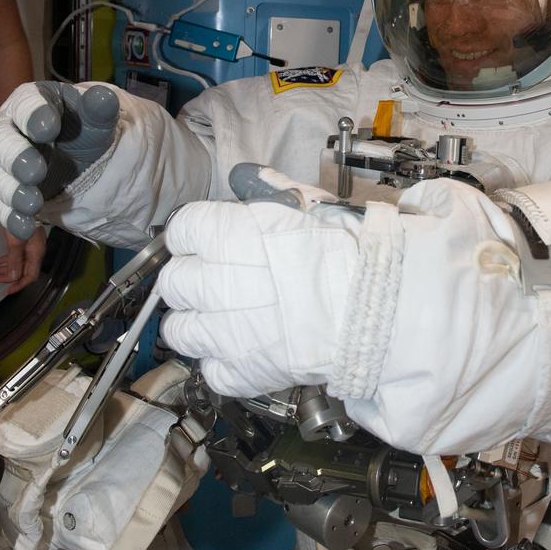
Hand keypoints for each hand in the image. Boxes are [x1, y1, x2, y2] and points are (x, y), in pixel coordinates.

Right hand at [0, 82, 119, 240]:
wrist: (84, 156)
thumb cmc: (85, 129)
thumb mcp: (97, 119)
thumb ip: (99, 109)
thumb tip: (103, 98)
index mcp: (30, 104)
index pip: (24, 104)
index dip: (32, 115)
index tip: (48, 128)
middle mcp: (10, 130)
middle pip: (2, 142)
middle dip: (16, 158)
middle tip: (35, 172)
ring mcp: (5, 163)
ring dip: (12, 193)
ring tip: (33, 204)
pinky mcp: (8, 191)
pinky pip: (2, 205)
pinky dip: (12, 218)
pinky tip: (25, 228)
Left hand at [0, 227, 45, 293]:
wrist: (21, 204)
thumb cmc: (19, 223)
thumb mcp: (15, 243)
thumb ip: (14, 261)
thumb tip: (13, 278)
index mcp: (36, 254)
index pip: (30, 276)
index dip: (19, 284)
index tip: (7, 290)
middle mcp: (35, 252)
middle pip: (23, 270)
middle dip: (8, 277)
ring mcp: (31, 246)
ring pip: (19, 262)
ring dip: (6, 268)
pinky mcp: (25, 240)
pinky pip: (17, 255)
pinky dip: (8, 260)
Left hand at [155, 184, 360, 399]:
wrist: (377, 304)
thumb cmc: (349, 250)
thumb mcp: (308, 204)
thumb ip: (266, 190)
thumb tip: (242, 177)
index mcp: (227, 236)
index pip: (180, 232)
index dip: (193, 237)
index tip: (205, 243)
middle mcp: (215, 283)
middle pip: (173, 283)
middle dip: (191, 281)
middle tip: (217, 283)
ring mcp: (224, 333)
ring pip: (178, 330)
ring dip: (196, 324)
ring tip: (222, 321)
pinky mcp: (241, 372)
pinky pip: (209, 370)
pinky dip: (222, 364)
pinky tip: (242, 350)